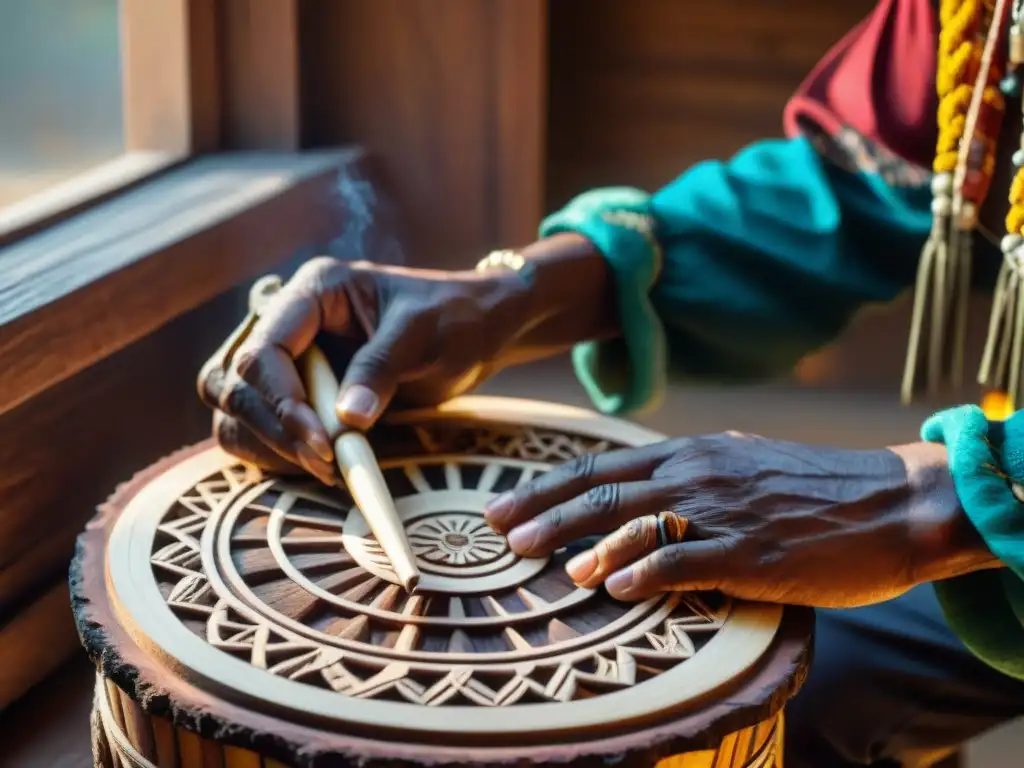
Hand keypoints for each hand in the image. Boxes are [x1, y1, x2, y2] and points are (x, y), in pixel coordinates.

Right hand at [197, 234, 614, 484]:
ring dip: (266, 447)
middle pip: (231, 382)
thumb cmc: (453, 317)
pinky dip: (274, 454)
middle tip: (324, 463)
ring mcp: (286, 360)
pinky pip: (255, 431)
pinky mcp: (294, 394)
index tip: (323, 443)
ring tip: (325, 469)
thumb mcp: (424, 333)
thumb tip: (348, 419)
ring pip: (232, 411)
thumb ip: (382, 367)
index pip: (264, 350)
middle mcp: (285, 322)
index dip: (283, 402)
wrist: (474, 331)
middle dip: (270, 428)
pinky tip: (318, 466)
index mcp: (311, 291)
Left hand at [483, 432, 998, 607]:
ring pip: (637, 523)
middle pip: (603, 491)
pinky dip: (648, 572)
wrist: (892, 500)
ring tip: (553, 569)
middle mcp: (697, 473)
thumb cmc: (814, 488)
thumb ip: (688, 475)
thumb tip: (638, 495)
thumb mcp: (740, 463)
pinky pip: (689, 560)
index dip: (546, 486)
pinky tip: (618, 590)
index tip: (504, 505)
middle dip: (545, 512)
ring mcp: (723, 511)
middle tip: (501, 533)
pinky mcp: (754, 550)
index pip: (600, 467)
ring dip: (587, 547)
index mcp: (691, 452)